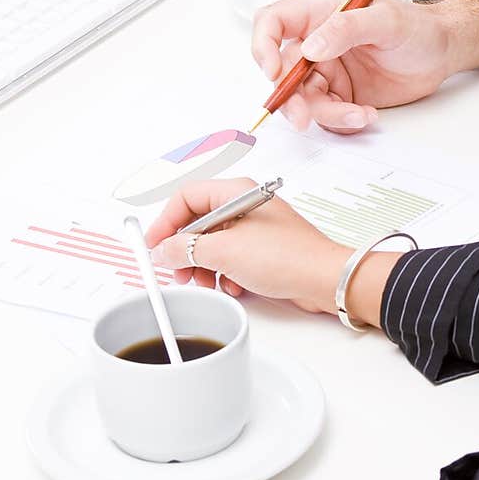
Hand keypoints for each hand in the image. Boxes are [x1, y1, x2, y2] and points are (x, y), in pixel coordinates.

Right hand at [146, 179, 350, 312]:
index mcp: (235, 192)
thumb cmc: (287, 257)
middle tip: (179, 273)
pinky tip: (233, 287)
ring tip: (206, 284)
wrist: (324, 280)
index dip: (165, 222)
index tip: (154, 246)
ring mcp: (254, 228)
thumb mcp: (225, 252)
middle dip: (185, 250)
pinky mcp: (263, 250)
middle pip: (197, 223)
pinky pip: (231, 258)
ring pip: (213, 244)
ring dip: (204, 266)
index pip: (186, 197)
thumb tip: (163, 250)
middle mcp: (244, 205)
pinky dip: (226, 273)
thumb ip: (186, 249)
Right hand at [251, 0, 478, 132]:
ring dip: (325, 113)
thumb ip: (346, 28)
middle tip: (305, 116)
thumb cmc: (416, 27)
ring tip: (355, 114)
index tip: (273, 70)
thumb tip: (313, 45)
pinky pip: (327, 114)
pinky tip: (364, 114)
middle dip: (291, 97)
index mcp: (319, 12)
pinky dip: (343, 120)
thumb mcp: (385, 20)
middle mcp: (317, 42)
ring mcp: (327, 70)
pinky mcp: (340, 94)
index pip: (272, 23)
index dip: (263, 46)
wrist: (440, 54)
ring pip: (304, 99)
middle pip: (282, 71)